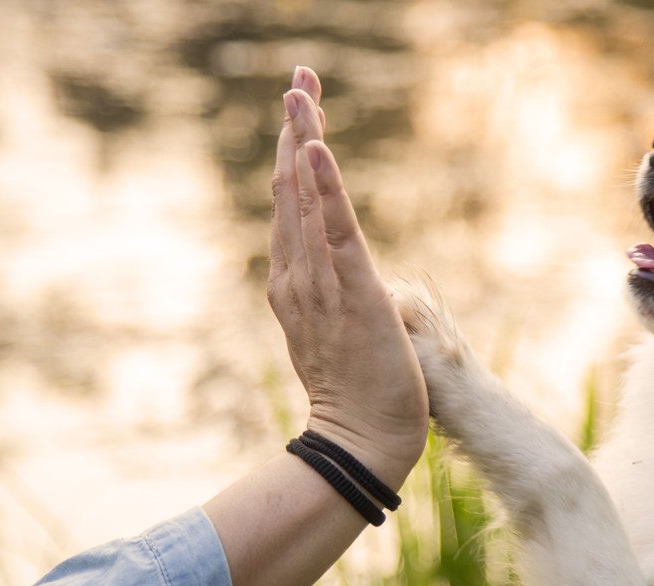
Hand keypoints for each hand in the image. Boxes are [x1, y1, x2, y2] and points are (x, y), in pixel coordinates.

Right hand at [268, 66, 427, 487]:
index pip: (293, 205)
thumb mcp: (335, 334)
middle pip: (290, 188)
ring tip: (301, 88)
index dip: (295, 153)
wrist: (363, 440)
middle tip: (299, 77)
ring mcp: (321, 282)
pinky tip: (315, 146)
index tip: (303, 111)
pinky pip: (334, 229)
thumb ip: (328, 299)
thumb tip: (338, 277)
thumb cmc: (359, 394)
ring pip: (305, 199)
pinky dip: (323, 186)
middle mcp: (299, 276)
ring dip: (303, 138)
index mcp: (295, 283)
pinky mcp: (352, 290)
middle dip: (295, 128)